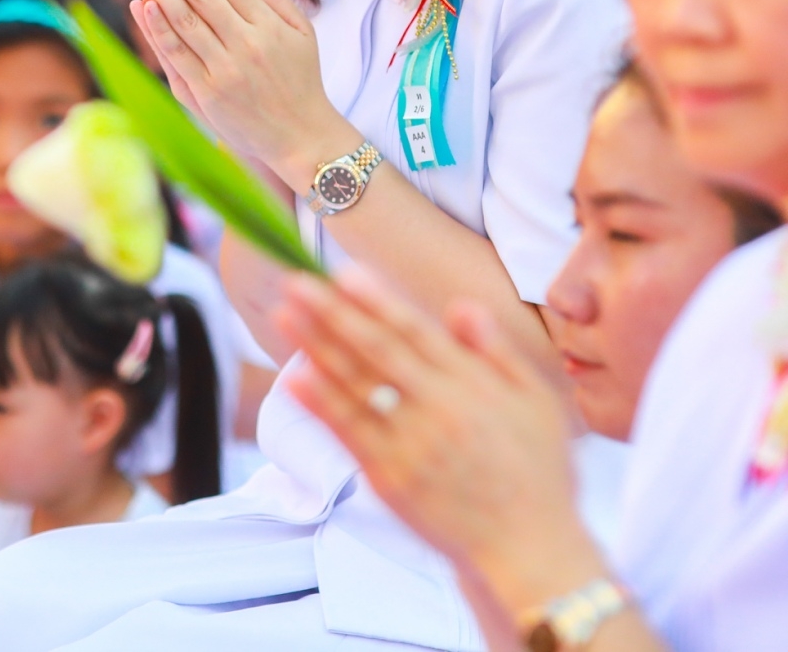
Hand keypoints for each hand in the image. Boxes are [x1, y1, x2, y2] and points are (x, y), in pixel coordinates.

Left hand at [126, 0, 350, 186]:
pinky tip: (142, 7)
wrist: (303, 138)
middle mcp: (246, 43)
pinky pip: (178, 57)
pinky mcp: (207, 95)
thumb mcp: (301, 32)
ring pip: (185, 22)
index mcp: (268, 24)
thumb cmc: (299, 80)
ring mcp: (225, 69)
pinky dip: (158, 31)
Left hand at [275, 268, 606, 611]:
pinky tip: (294, 376)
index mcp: (474, 386)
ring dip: (316, 346)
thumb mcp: (537, 403)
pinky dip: (320, 402)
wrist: (530, 550)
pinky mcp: (391, 476)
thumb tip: (461, 306)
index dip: (377, 300)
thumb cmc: (538, 475)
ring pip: (355, 384)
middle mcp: (440, 408)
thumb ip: (496, 352)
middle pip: (376, 350)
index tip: (344, 272)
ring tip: (284, 314)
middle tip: (296, 281)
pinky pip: (349, 432)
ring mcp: (412, 443)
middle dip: (333, 312)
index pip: (416, 332)